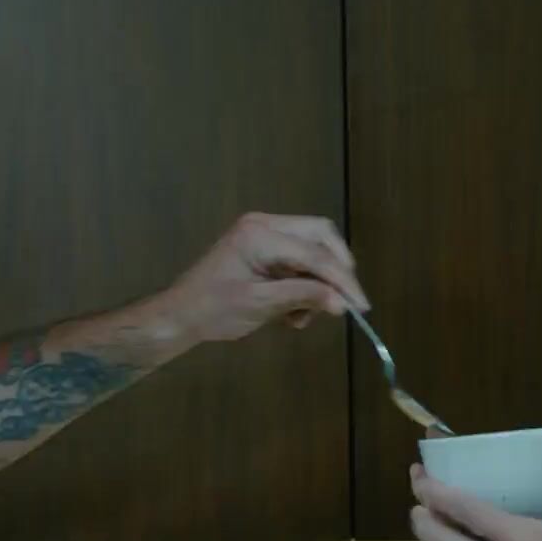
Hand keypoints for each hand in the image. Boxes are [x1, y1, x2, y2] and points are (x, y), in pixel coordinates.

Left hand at [155, 212, 369, 342]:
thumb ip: (303, 297)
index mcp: (260, 234)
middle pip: (321, 236)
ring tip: (304, 315)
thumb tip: (343, 304)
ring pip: (313, 247)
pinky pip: (299, 259)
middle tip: (345, 303)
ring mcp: (265, 233)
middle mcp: (265, 225)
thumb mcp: (260, 305)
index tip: (361, 308)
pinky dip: (305, 284)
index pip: (315, 253)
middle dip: (337, 270)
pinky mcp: (265, 248)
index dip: (342, 280)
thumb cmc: (213, 310)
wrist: (180, 315)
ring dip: (319, 281)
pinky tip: (293, 312)